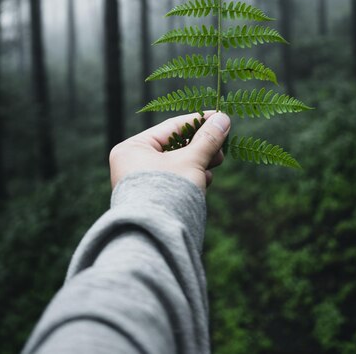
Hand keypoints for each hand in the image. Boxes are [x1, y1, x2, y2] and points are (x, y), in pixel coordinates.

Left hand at [109, 111, 230, 192]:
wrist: (155, 238)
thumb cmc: (167, 192)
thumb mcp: (191, 160)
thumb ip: (207, 139)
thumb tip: (223, 118)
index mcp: (132, 148)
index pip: (170, 127)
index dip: (198, 121)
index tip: (219, 116)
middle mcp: (132, 163)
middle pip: (174, 145)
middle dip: (201, 145)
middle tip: (223, 144)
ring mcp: (141, 182)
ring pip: (177, 163)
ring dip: (199, 162)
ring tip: (217, 162)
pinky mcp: (153, 198)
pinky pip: (175, 178)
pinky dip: (192, 176)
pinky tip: (205, 180)